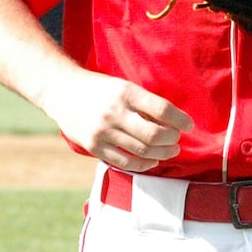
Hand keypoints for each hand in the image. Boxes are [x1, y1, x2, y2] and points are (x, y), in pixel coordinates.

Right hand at [40, 70, 192, 172]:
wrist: (62, 91)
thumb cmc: (101, 88)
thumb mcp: (124, 86)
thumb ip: (145, 103)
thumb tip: (173, 120)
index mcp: (127, 93)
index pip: (162, 109)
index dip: (180, 120)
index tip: (189, 125)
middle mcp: (115, 113)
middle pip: (154, 134)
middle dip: (172, 139)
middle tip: (178, 139)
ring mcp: (103, 132)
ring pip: (141, 151)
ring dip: (162, 153)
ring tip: (170, 150)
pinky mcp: (93, 147)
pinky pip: (123, 162)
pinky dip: (143, 165)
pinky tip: (153, 161)